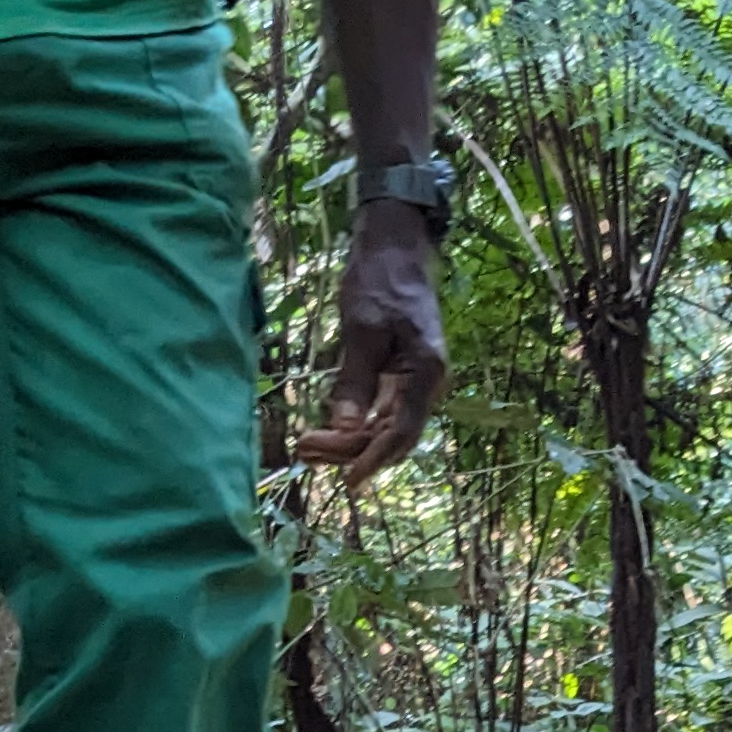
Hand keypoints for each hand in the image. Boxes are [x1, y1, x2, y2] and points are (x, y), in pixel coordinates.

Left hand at [298, 209, 447, 489]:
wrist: (395, 250)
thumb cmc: (379, 282)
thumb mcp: (362, 331)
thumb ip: (355, 382)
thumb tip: (345, 429)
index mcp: (426, 373)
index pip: (400, 432)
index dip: (372, 460)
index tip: (345, 480)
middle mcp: (427, 384)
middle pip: (391, 436)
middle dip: (349, 451)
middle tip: (304, 453)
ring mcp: (415, 383)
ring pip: (384, 429)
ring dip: (348, 442)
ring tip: (307, 448)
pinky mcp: (401, 378)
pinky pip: (380, 413)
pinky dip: (354, 425)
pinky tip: (326, 431)